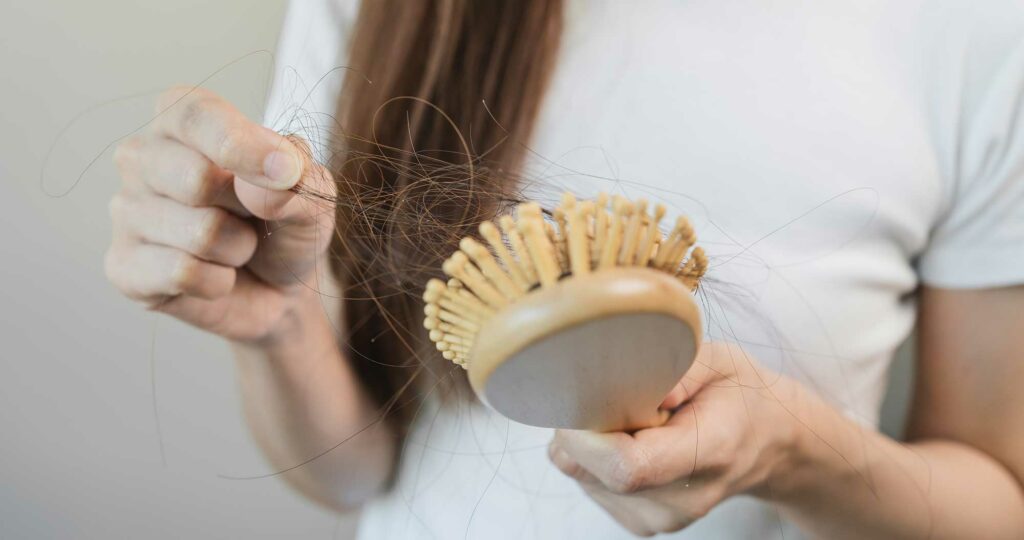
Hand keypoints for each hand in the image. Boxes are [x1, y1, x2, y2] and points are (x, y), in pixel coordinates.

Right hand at [105, 86, 336, 342]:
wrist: (278, 288)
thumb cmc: (286, 222)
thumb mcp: (312, 192)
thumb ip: (297, 177)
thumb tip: (265, 178)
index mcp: (182, 119)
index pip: (196, 114)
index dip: (242, 145)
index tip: (286, 172)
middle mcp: (141, 155)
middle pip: (196, 179)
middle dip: (248, 210)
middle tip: (252, 216)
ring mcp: (125, 210)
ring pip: (199, 233)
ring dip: (238, 249)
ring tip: (235, 247)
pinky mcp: (123, 265)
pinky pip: (182, 273)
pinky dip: (217, 282)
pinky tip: (215, 275)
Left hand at [548, 342, 804, 536]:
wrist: (772, 444)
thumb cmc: (743, 396)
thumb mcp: (722, 360)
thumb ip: (676, 367)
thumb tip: (629, 381)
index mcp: (709, 453)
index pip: (626, 466)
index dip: (587, 435)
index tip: (587, 397)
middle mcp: (682, 499)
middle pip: (591, 471)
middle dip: (582, 426)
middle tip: (616, 396)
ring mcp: (661, 517)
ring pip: (581, 475)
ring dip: (589, 440)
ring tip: (635, 419)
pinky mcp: (642, 522)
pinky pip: (588, 483)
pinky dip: (596, 456)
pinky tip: (633, 438)